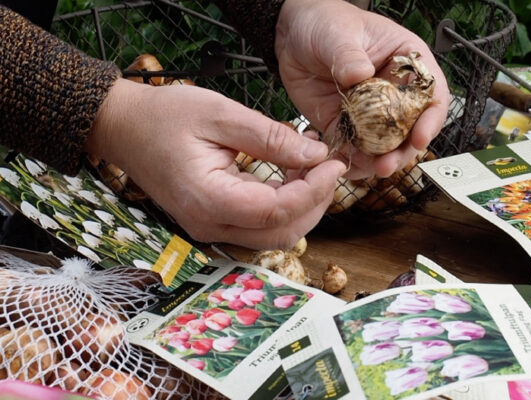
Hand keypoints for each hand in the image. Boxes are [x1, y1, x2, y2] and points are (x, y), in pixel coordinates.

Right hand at [87, 78, 345, 248]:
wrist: (122, 126)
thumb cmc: (164, 115)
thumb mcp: (221, 114)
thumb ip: (271, 137)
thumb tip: (317, 154)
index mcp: (209, 200)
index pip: (278, 210)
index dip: (315, 190)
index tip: (334, 162)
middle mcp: (209, 224)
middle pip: (282, 232)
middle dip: (315, 201)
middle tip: (328, 164)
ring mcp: (210, 228)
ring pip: (275, 235)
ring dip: (303, 206)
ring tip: (312, 165)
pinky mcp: (214, 221)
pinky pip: (260, 225)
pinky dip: (285, 205)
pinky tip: (292, 174)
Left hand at [275, 0, 449, 178]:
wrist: (292, 34)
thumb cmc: (326, 22)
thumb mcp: (338, 32)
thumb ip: (349, 54)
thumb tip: (359, 75)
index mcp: (407, 63)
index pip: (431, 95)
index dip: (430, 120)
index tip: (418, 138)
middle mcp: (395, 91)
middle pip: (412, 128)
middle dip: (403, 151)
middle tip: (387, 164)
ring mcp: (373, 112)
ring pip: (386, 145)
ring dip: (379, 161)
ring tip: (368, 171)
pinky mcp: (348, 125)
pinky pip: (355, 149)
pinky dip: (353, 161)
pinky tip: (346, 167)